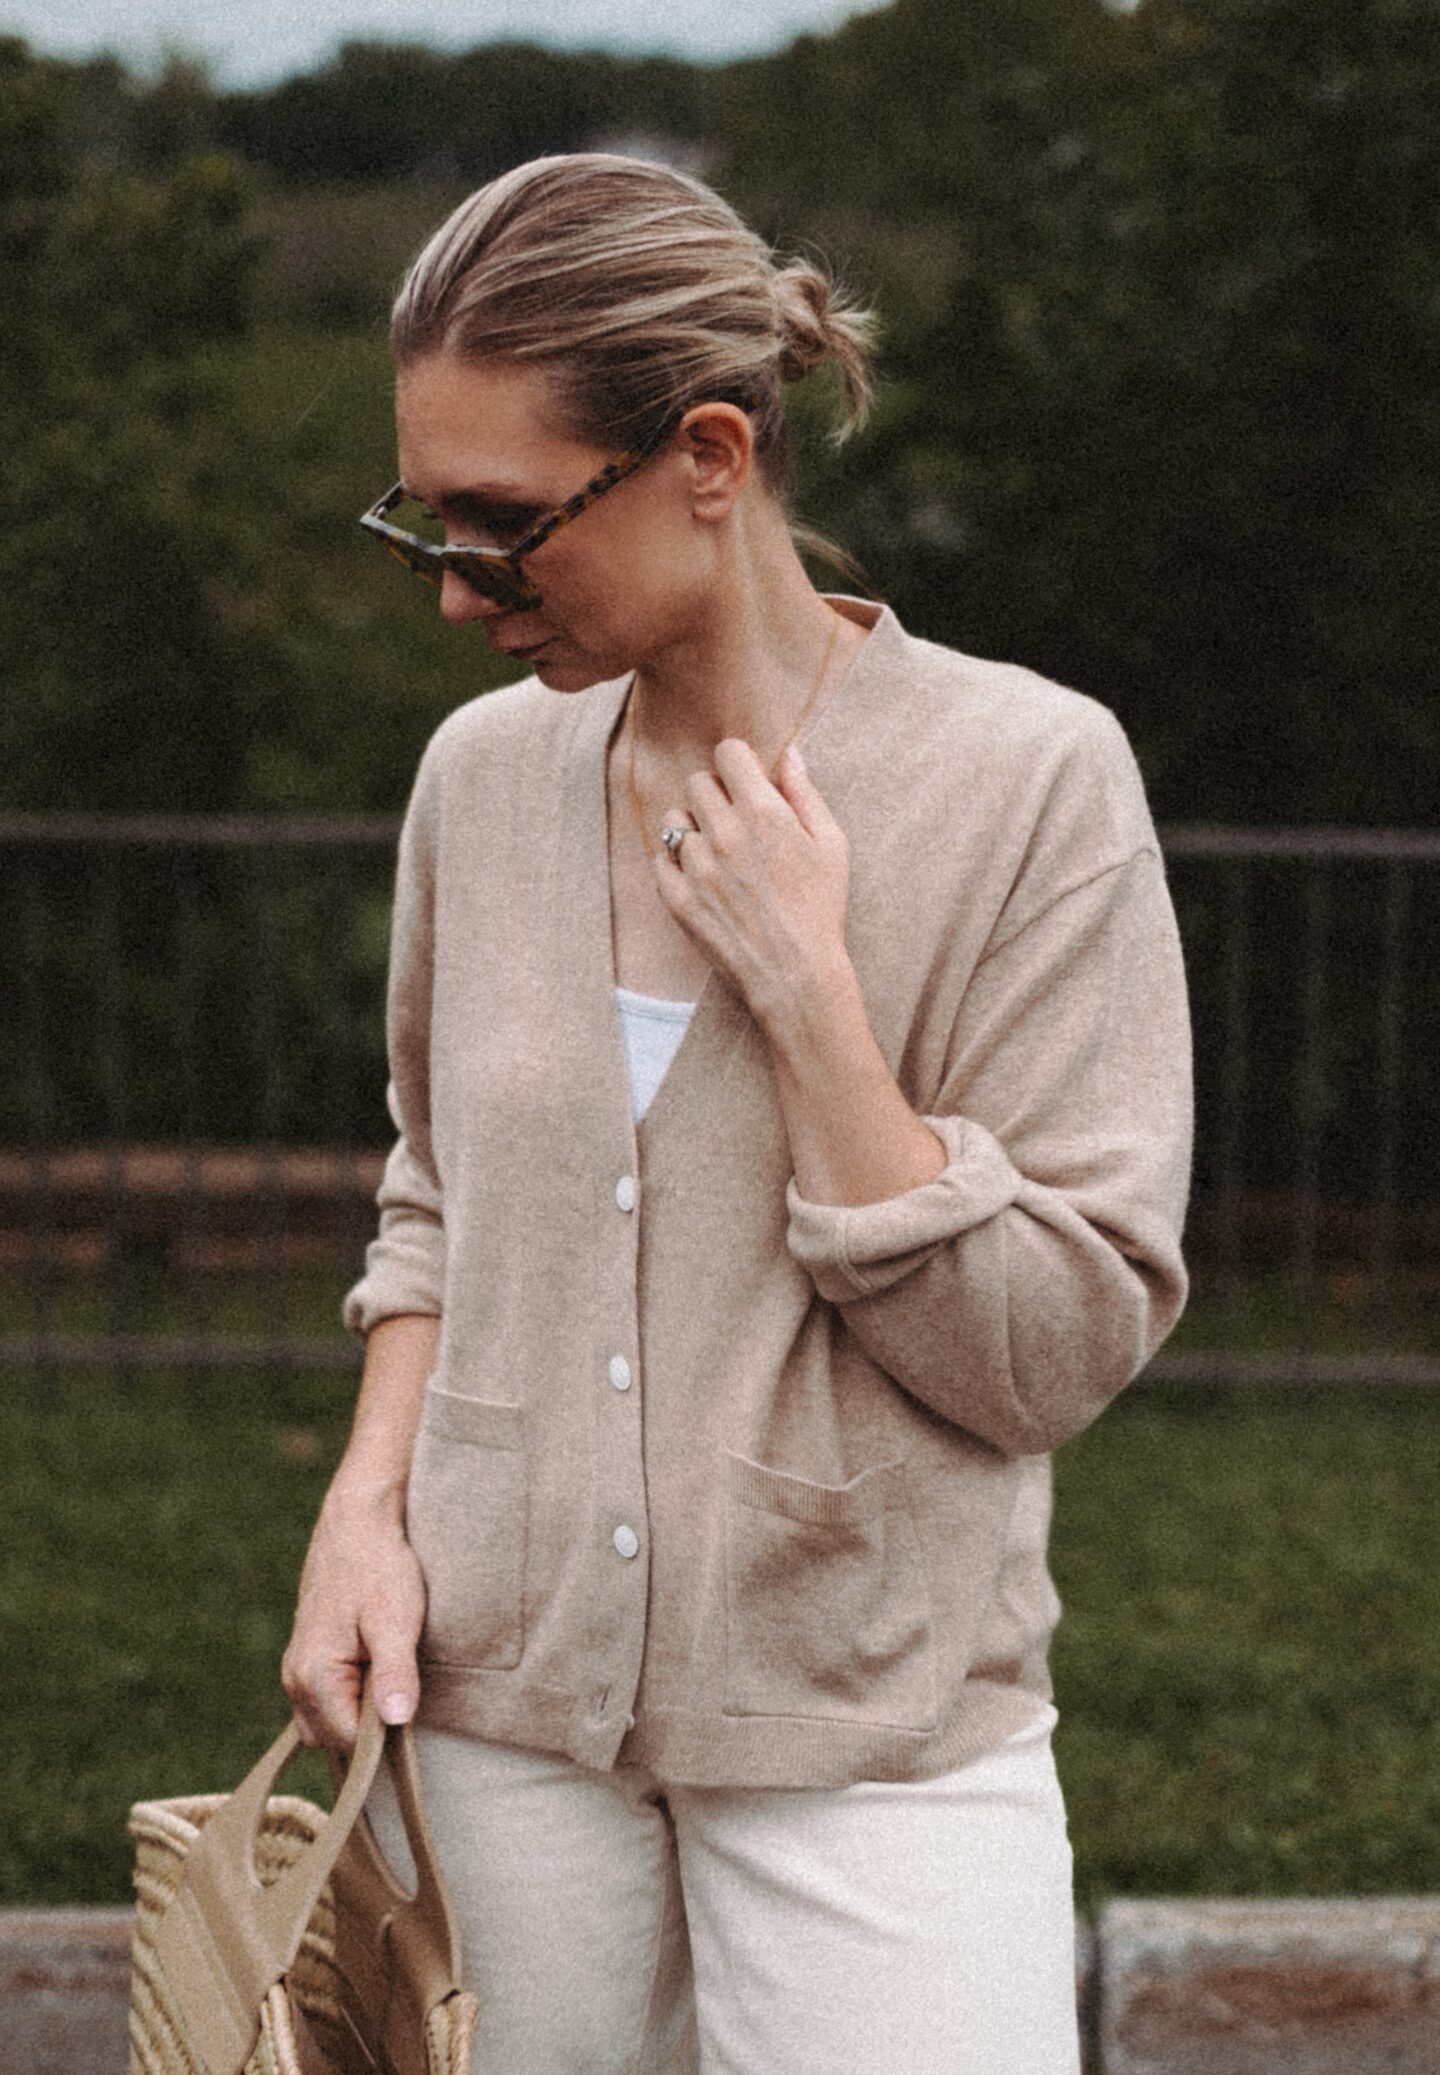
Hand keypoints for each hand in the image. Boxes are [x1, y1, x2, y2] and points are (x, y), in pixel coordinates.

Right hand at [281, 1479, 425, 1750]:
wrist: (359, 1520)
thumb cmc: (379, 1566)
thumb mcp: (395, 1619)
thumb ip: (395, 1673)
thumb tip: (396, 1721)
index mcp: (313, 1677)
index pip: (349, 1744)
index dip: (385, 1739)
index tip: (410, 1712)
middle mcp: (296, 1679)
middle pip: (335, 1740)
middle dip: (369, 1729)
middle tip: (402, 1689)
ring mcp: (299, 1668)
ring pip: (328, 1722)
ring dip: (360, 1713)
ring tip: (391, 1676)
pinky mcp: (310, 1655)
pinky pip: (327, 1699)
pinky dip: (351, 1697)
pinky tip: (377, 1670)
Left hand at [655, 739, 850, 1032]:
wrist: (794, 975)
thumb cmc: (820, 909)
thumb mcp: (831, 845)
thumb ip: (805, 794)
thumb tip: (788, 754)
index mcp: (764, 813)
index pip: (728, 753)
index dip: (738, 763)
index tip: (746, 781)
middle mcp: (724, 833)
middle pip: (698, 782)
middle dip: (717, 793)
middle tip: (735, 820)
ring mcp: (696, 867)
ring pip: (675, 819)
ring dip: (694, 827)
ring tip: (717, 851)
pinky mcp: (677, 898)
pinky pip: (661, 857)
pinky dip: (677, 862)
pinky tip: (703, 876)